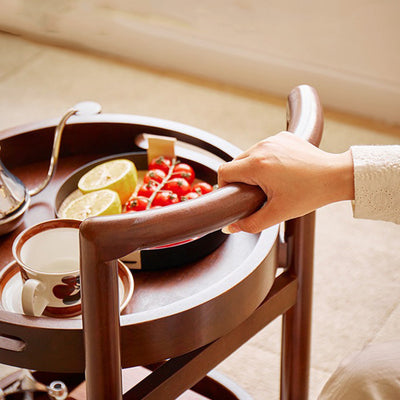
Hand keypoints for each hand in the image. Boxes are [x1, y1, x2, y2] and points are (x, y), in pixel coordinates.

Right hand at [218, 131, 353, 232]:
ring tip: (270, 182)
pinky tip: (280, 171)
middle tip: (256, 193)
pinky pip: (263, 149)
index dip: (224, 186)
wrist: (336, 176)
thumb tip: (230, 228)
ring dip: (252, 168)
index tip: (235, 196)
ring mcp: (272, 140)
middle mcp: (261, 147)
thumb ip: (250, 224)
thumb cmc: (310, 194)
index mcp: (257, 165)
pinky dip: (266, 160)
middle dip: (240, 179)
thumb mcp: (278, 214)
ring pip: (249, 155)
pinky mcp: (282, 137)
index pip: (223, 172)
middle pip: (235, 163)